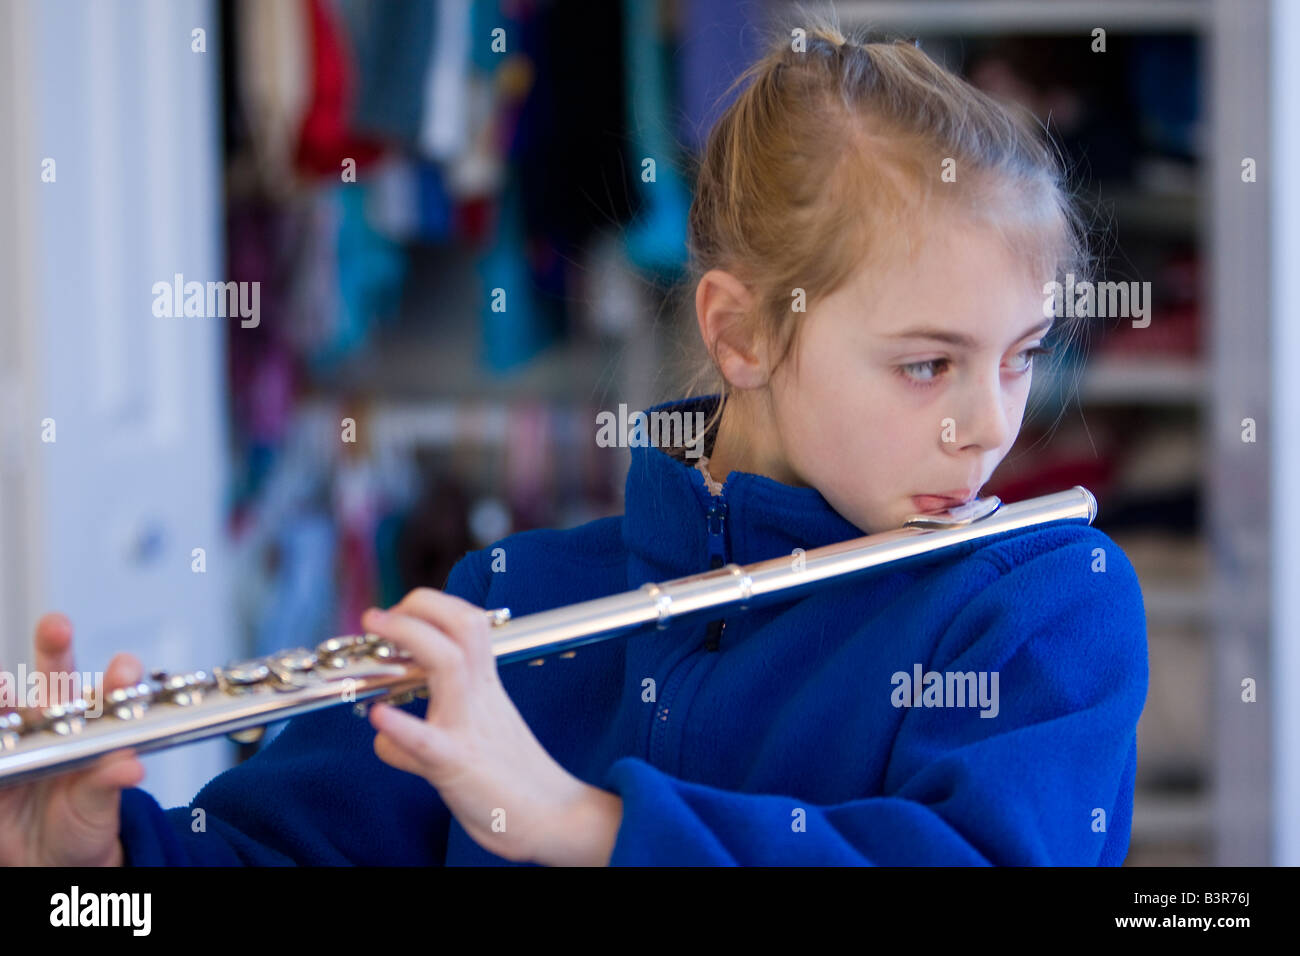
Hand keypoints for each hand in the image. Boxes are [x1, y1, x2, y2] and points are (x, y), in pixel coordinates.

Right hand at [0, 613, 145, 865]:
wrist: (47, 855)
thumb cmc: (83, 819)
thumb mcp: (100, 806)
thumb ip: (108, 782)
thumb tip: (132, 768)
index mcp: (96, 728)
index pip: (109, 692)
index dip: (118, 677)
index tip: (124, 668)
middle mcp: (56, 721)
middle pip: (55, 675)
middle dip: (55, 644)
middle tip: (57, 626)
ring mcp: (20, 735)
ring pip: (9, 703)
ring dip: (3, 692)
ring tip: (2, 687)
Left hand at [363, 589, 617, 864]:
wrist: (551, 818)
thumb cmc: (511, 782)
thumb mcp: (468, 746)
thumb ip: (421, 738)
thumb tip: (383, 740)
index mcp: (485, 688)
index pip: (467, 624)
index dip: (432, 607)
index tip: (400, 612)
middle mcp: (479, 697)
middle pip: (462, 627)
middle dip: (419, 606)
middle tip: (381, 615)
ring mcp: (469, 727)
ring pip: (448, 663)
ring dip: (409, 636)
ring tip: (378, 628)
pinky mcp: (458, 764)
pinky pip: (427, 740)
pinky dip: (401, 726)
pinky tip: (380, 717)